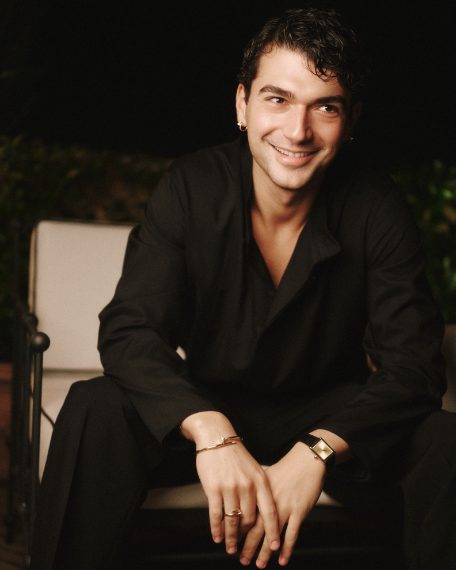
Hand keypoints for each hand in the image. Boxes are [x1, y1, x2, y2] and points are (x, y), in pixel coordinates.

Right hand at [180, 411, 280, 555]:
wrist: (217, 437)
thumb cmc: (236, 454)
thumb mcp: (254, 468)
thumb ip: (259, 488)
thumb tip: (264, 511)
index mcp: (260, 480)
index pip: (270, 510)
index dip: (273, 530)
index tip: (275, 546)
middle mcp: (247, 485)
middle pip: (250, 520)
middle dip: (248, 538)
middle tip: (245, 551)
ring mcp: (230, 487)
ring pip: (232, 521)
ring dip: (231, 538)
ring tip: (230, 548)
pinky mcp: (214, 488)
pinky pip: (216, 514)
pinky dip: (216, 529)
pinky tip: (216, 537)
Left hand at [240, 442, 325, 567]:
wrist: (307, 460)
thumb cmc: (287, 468)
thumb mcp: (265, 477)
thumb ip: (255, 492)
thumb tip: (242, 503)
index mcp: (259, 492)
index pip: (244, 515)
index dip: (237, 531)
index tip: (231, 542)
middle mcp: (269, 501)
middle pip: (255, 528)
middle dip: (248, 546)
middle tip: (241, 559)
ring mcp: (285, 507)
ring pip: (272, 535)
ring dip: (264, 552)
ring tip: (259, 564)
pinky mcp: (299, 511)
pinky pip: (292, 534)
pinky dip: (286, 549)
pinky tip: (282, 559)